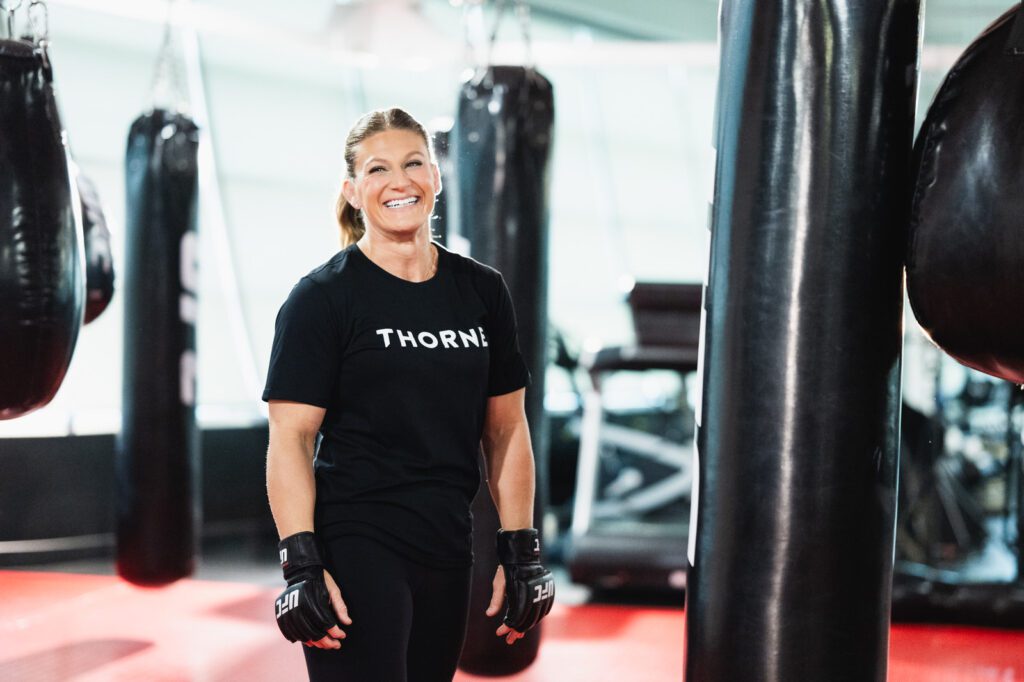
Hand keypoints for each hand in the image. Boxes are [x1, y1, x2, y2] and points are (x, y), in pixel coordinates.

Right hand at [275, 532, 353, 646]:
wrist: (301, 572)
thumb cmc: (321, 580)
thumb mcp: (334, 590)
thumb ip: (340, 607)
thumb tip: (348, 623)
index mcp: (312, 600)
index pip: (325, 623)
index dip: (335, 633)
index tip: (342, 636)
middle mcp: (298, 606)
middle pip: (313, 632)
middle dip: (326, 642)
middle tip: (336, 645)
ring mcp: (288, 611)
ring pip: (302, 635)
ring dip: (315, 643)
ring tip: (325, 645)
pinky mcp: (281, 613)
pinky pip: (289, 632)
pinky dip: (300, 639)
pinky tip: (310, 642)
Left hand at [491, 528, 554, 642]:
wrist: (522, 556)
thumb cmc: (508, 570)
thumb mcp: (499, 584)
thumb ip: (496, 600)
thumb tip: (489, 614)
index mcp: (520, 595)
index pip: (515, 618)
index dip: (507, 628)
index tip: (500, 632)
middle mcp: (533, 596)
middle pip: (527, 621)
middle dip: (517, 631)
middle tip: (509, 640)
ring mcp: (542, 594)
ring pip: (536, 617)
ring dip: (527, 627)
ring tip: (518, 634)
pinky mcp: (547, 592)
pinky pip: (543, 611)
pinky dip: (536, 618)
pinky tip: (530, 622)